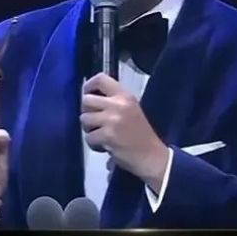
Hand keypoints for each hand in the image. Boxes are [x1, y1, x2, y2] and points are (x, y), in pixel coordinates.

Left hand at [80, 73, 168, 191]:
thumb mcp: (130, 109)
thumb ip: (113, 100)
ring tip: (102, 135)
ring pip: (84, 119)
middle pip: (86, 100)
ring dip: (89, 129)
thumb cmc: (140, 134)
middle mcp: (118, 104)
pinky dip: (94, 144)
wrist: (152, 156)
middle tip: (95, 122)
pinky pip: (89, 137)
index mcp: (125, 96)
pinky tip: (105, 146)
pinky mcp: (108, 136)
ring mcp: (112, 120)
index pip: (100, 79)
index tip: (87, 94)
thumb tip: (88, 96)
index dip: (89, 86)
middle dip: (87, 112)